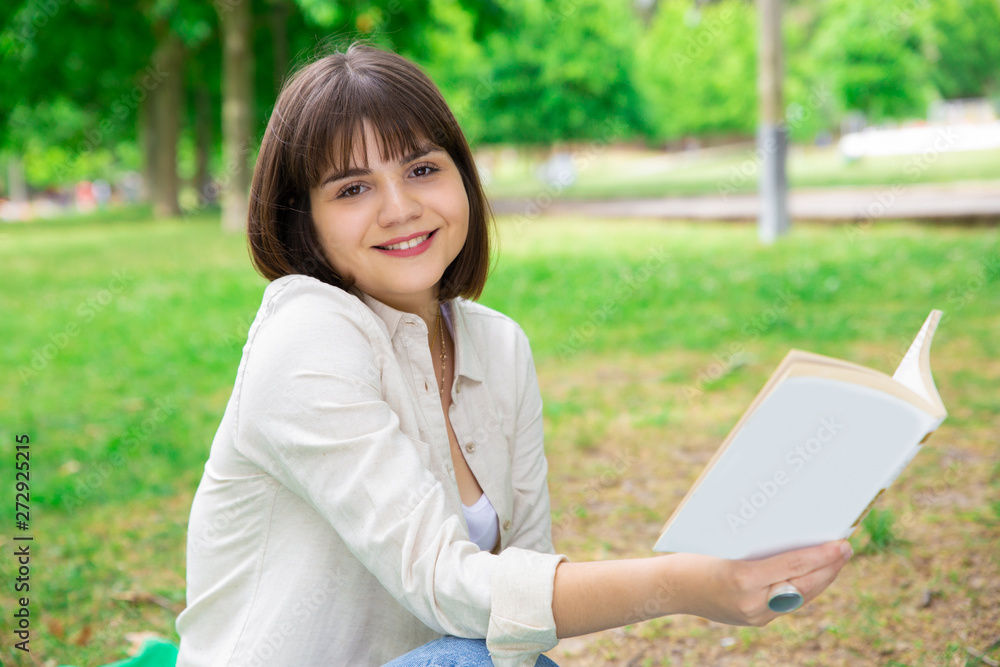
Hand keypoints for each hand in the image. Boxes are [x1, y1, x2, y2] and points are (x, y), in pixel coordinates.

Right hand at [674, 540, 851, 625]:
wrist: (671, 587)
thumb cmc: (695, 554)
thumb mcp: (725, 542)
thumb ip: (759, 543)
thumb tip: (797, 531)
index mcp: (741, 577)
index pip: (793, 566)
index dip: (821, 555)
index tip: (841, 543)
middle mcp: (751, 602)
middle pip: (803, 585)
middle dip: (829, 567)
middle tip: (846, 548)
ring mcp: (754, 615)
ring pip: (800, 596)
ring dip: (822, 578)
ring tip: (836, 561)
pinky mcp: (755, 619)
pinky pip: (789, 602)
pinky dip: (805, 587)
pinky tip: (815, 575)